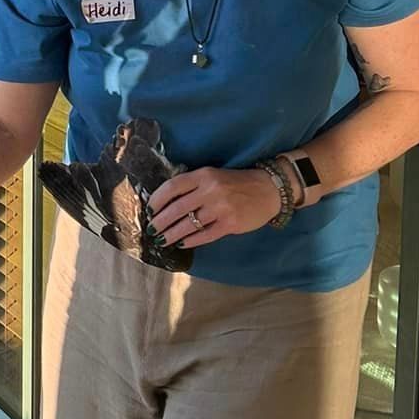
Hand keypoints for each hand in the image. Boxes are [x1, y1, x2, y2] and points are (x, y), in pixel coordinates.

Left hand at [149, 166, 282, 248]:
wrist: (268, 189)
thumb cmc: (236, 182)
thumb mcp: (213, 176)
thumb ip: (193, 186)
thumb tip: (167, 202)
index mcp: (204, 175)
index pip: (173, 186)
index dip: (158, 199)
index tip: (149, 209)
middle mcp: (211, 190)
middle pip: (177, 208)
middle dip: (161, 221)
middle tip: (152, 229)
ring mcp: (221, 208)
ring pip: (189, 224)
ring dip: (172, 234)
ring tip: (162, 239)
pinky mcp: (230, 224)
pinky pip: (204, 235)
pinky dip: (190, 241)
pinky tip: (181, 243)